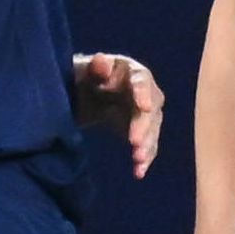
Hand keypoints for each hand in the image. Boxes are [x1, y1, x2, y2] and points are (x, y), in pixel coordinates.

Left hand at [69, 52, 164, 175]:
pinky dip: (144, 159)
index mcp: (131, 72)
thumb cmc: (83, 76)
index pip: (142, 80)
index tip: (142, 107)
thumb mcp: (83, 69)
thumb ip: (93, 67)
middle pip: (150, 109)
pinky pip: (147, 145)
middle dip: (144, 127)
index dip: (143, 92)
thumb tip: (101, 61)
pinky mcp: (141, 131)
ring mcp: (144, 113)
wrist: (83, 94)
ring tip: (139, 161)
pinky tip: (139, 172)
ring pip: (152, 130)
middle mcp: (144, 92)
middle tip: (135, 143)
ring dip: (147, 146)